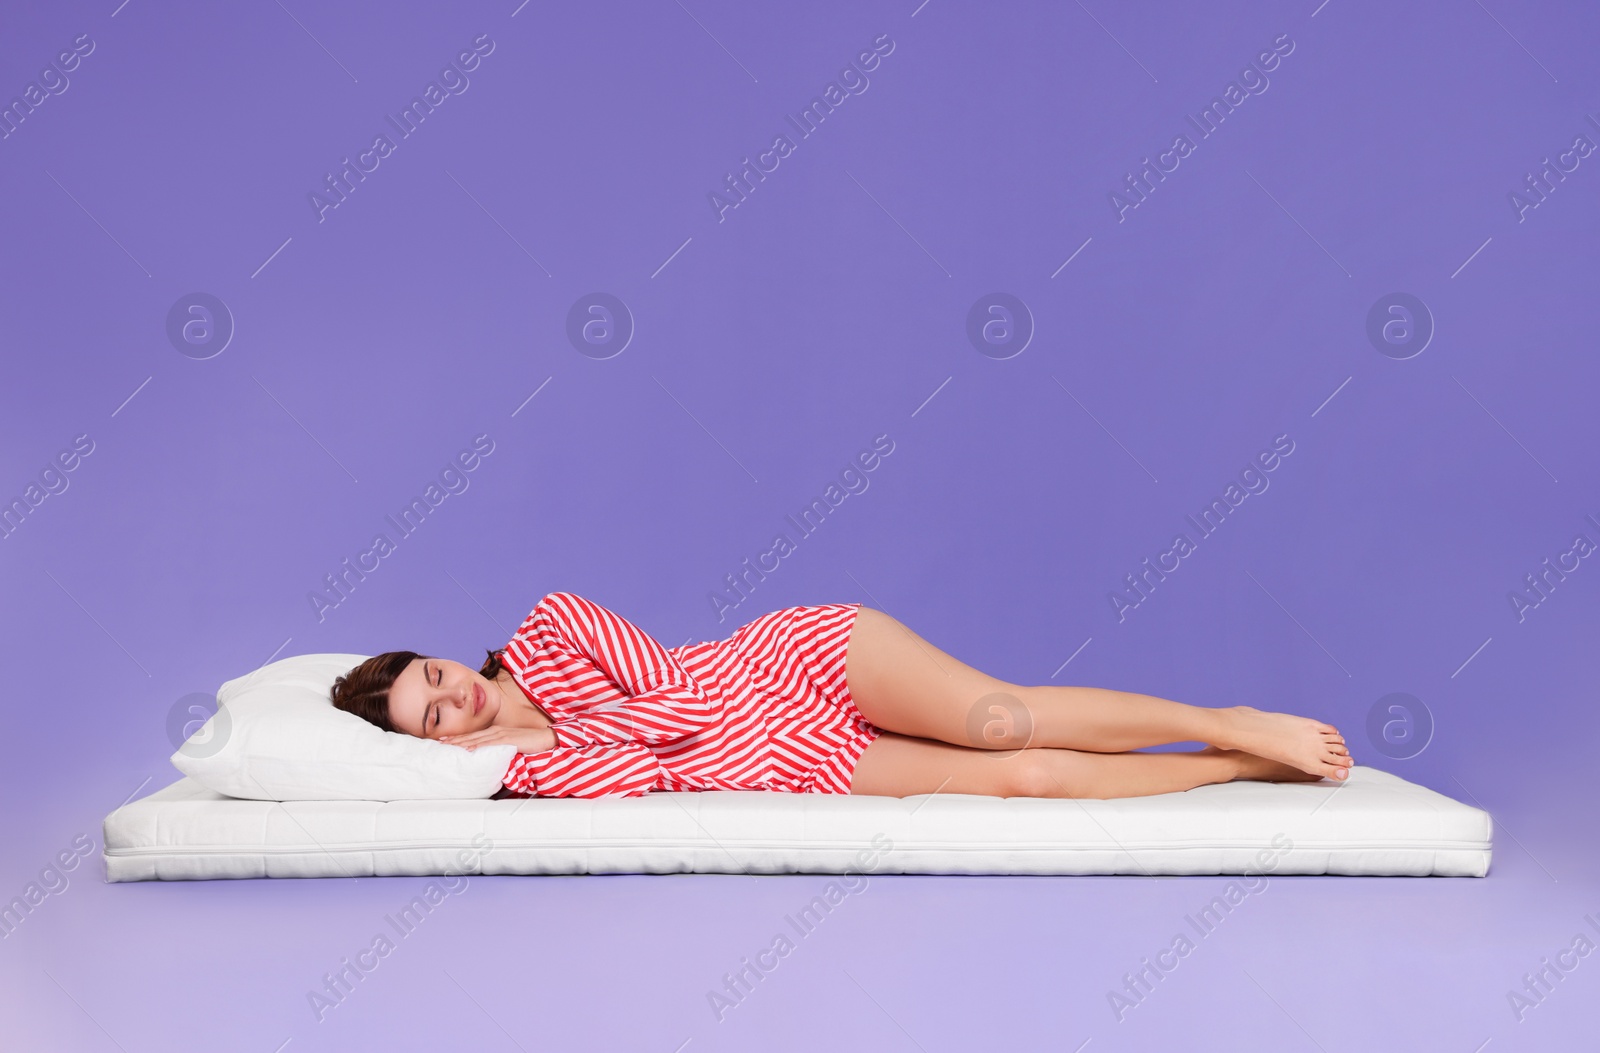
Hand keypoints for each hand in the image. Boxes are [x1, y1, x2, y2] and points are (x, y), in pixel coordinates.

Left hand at [439, 725, 556, 754]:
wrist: (546, 738)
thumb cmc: (531, 743)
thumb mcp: (512, 746)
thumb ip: (500, 750)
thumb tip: (489, 759)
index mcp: (496, 732)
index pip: (474, 735)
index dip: (459, 738)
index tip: (446, 740)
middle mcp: (496, 731)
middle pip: (472, 736)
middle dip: (455, 739)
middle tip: (440, 742)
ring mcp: (502, 734)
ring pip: (477, 739)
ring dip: (462, 743)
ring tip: (448, 746)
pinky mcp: (508, 740)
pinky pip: (489, 744)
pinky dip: (477, 746)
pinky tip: (468, 749)